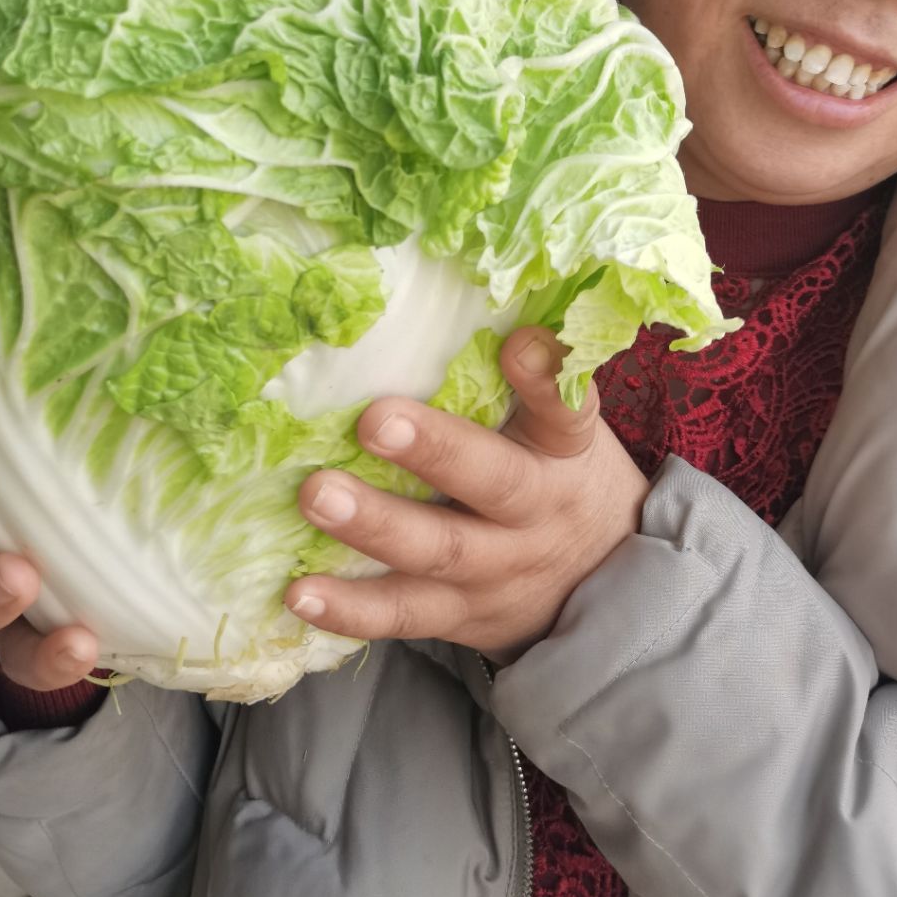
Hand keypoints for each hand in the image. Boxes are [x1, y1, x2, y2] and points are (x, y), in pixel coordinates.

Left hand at [284, 329, 647, 667]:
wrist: (598, 588)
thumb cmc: (555, 477)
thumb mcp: (558, 429)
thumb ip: (521, 378)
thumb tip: (454, 281)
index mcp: (564, 450)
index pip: (567, 410)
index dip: (547, 378)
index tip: (518, 343)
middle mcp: (537, 511)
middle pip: (495, 482)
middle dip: (435, 451)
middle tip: (373, 420)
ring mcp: (497, 570)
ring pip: (439, 550)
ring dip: (374, 525)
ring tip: (315, 495)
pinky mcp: (459, 615)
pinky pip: (403, 614)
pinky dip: (349, 609)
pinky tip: (298, 593)